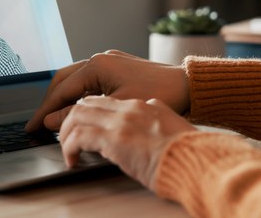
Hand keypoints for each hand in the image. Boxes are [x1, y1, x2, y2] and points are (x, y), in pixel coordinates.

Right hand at [25, 50, 189, 131]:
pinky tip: (78, 108)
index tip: (32, 126)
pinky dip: (78, 95)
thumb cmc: (159, 95)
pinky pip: (89, 80)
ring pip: (75, 80)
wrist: (189, 86)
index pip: (61, 89)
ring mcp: (109, 62)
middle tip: (38, 123)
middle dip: (49, 102)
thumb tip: (52, 121)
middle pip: (62, 80)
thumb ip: (82, 114)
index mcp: (97, 65)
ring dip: (63, 98)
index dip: (45, 110)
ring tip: (54, 118)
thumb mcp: (116, 108)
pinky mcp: (118, 68)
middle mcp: (100, 59)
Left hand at [59, 96, 195, 189]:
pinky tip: (71, 159)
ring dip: (65, 133)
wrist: (197, 160)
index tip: (79, 124)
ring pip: (76, 116)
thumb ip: (156, 116)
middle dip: (68, 118)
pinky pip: (78, 137)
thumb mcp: (170, 126)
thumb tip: (148, 114)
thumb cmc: (188, 152)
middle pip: (85, 102)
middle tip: (64, 134)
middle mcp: (129, 107)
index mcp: (143, 104)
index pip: (104, 100)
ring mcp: (121, 121)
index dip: (87, 111)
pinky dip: (69, 147)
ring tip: (66, 149)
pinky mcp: (113, 138)